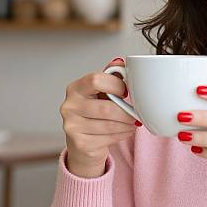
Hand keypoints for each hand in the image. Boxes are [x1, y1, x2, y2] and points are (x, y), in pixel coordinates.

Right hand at [59, 57, 141, 176]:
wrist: (84, 142)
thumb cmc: (95, 112)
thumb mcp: (101, 91)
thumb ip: (111, 76)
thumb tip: (121, 62)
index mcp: (75, 88)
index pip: (96, 80)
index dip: (116, 85)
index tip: (126, 92)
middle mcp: (69, 106)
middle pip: (106, 107)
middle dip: (126, 112)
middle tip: (136, 113)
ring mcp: (72, 126)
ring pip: (109, 125)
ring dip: (127, 125)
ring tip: (133, 123)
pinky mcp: (80, 143)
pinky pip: (108, 138)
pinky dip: (122, 134)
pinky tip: (125, 131)